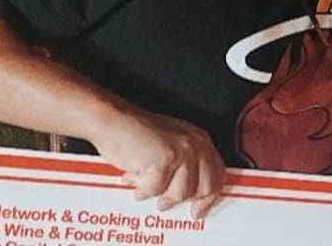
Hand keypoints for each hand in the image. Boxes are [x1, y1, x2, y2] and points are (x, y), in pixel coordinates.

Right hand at [90, 106, 225, 218]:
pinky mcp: (163, 160)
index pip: (217, 175)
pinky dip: (142, 188)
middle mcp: (195, 145)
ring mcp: (181, 152)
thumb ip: (186, 166)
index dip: (209, 197)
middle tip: (167, 202)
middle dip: (185, 199)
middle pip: (205, 187)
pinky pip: (156, 190)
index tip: (200, 209)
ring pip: (180, 193)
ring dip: (159, 194)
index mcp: (200, 141)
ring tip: (147, 185)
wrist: (113, 121)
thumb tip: (192, 192)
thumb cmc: (137, 133)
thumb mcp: (171, 146)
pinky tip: (136, 178)